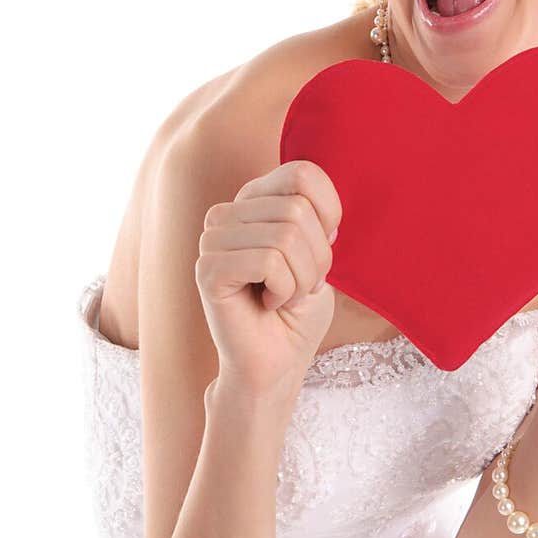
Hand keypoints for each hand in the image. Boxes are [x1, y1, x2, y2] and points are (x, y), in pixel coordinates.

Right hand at [195, 159, 341, 395]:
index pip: (303, 173)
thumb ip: (318, 217)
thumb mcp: (319, 254)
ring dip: (301, 279)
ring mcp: (212, 239)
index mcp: (253, 200)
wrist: (276, 364)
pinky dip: (284, 290)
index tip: (320, 252)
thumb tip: (320, 197)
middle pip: (298, 209)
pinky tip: (268, 304)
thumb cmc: (297, 312)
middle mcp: (227, 212)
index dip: (330, 213)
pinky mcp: (207, 269)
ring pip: (286, 236)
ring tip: (283, 297)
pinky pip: (268, 261)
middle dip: (317, 258)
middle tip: (300, 286)